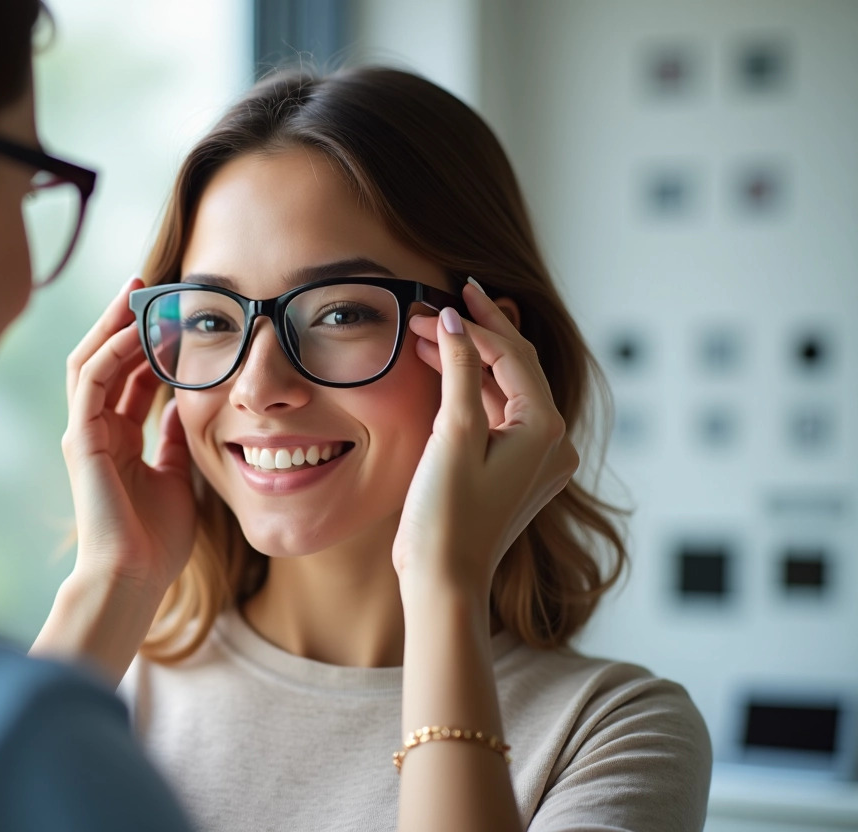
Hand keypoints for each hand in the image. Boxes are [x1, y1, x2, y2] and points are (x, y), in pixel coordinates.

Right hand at [60, 276, 195, 595]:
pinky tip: (134, 330)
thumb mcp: (176, 476)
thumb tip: (184, 404)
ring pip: (90, 361)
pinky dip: (110, 351)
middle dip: (122, 321)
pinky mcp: (80, 438)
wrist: (133, 578)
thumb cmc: (155, 541)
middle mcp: (95, 430)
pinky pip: (91, 380)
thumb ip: (173, 440)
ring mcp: (84, 433)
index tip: (172, 314)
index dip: (148, 343)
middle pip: (103, 359)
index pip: (128, 377)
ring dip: (113, 324)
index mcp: (117, 440)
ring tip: (137, 293)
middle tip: (147, 286)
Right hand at [393, 281, 578, 602]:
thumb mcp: (453, 434)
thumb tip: (455, 320)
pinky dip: (470, 392)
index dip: (477, 323)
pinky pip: (496, 416)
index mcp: (545, 430)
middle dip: (474, 335)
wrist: (443, 580)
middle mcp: (551, 443)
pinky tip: (441, 371)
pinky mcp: (513, 471)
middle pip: (514, 368)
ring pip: (503, 391)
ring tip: (426, 334)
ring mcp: (535, 459)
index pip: (513, 356)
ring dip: (468, 362)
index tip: (443, 298)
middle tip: (436, 305)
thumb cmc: (447, 515)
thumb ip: (461, 370)